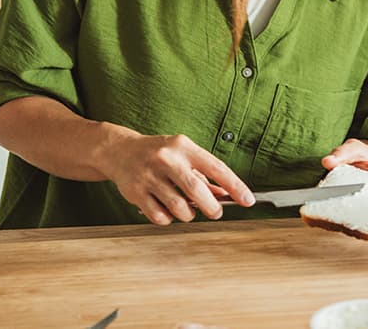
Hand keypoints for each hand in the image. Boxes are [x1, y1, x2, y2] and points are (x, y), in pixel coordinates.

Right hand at [100, 132, 252, 225]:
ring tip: (187, 209)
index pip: (216, 167)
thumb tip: (226, 195)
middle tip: (215, 213)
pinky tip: (167, 210)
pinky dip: (168, 219)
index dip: (235, 186)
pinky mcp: (135, 192)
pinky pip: (160, 216)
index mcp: (184, 147)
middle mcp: (167, 159)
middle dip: (211, 207)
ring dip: (188, 215)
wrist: (119, 150)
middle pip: (196, 190)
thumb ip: (204, 175)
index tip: (248, 200)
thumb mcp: (184, 156)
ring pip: (178, 207)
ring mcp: (149, 176)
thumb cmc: (159, 154)